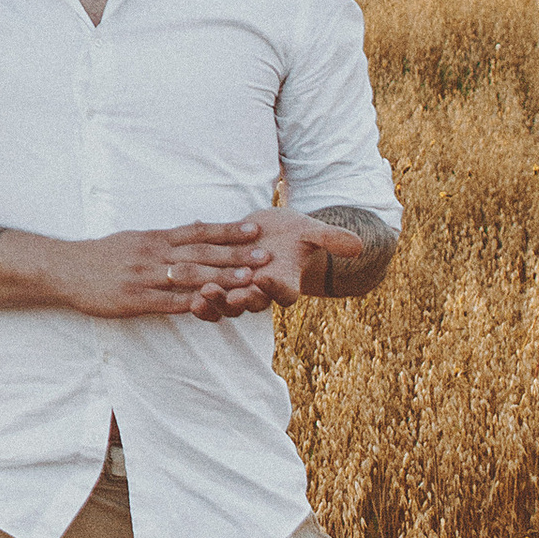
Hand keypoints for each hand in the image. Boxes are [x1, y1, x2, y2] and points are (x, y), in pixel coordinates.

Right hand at [60, 220, 279, 319]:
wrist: (64, 269)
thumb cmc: (100, 256)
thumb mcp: (133, 238)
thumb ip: (164, 238)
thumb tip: (194, 226)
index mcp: (155, 238)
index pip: (198, 231)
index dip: (228, 231)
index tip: (254, 228)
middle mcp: (153, 254)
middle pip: (201, 252)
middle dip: (235, 254)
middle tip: (265, 254)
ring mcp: (145, 276)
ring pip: (191, 276)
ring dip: (222, 278)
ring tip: (249, 279)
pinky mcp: (135, 299)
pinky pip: (170, 302)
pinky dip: (194, 303)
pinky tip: (215, 305)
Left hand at [206, 206, 378, 306]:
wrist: (274, 235)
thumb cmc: (297, 236)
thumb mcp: (314, 233)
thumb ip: (332, 239)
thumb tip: (360, 245)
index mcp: (285, 286)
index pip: (281, 293)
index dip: (273, 289)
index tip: (266, 280)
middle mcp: (261, 294)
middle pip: (248, 304)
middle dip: (234, 300)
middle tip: (221, 295)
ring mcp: (238, 291)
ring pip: (224, 304)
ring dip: (210, 301)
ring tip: (198, 293)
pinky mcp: (218, 284)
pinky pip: (205, 294)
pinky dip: (194, 291)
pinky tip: (178, 277)